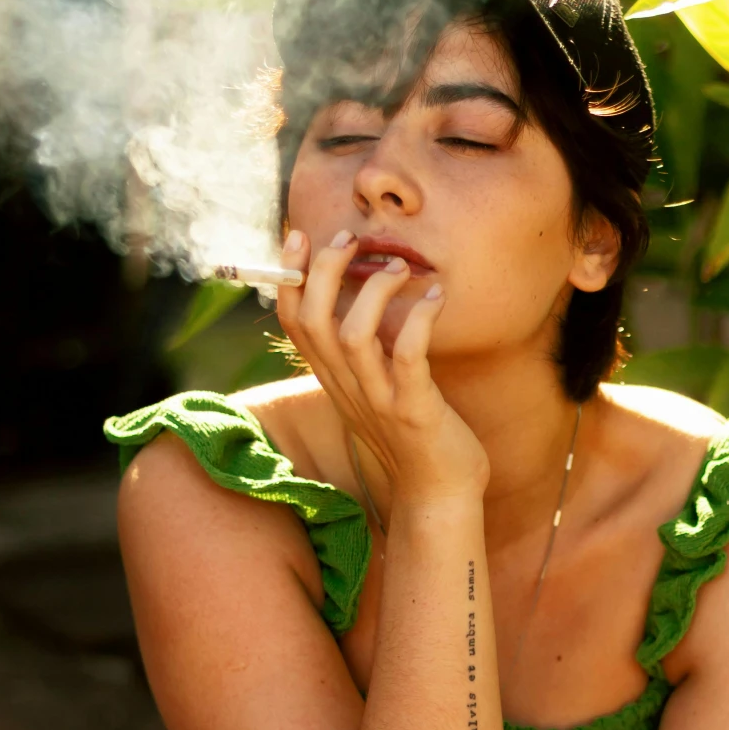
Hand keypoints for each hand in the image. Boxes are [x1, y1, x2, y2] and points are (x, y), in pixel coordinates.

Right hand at [276, 228, 487, 506]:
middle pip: (314, 321)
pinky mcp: (413, 412)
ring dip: (374, 291)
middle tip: (350, 238)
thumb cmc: (411, 435)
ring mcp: (378, 401)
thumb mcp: (373, 389)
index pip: (293, 322)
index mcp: (333, 380)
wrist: (439, 493)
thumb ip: (360, 353)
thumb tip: (356, 301)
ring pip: (353, 336)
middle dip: (324, 270)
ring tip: (399, 266)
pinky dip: (419, 320)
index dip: (289, 275)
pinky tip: (436, 297)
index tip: (299, 235)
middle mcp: (346, 389)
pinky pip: (407, 358)